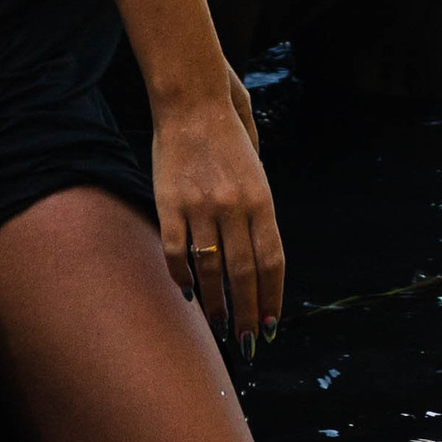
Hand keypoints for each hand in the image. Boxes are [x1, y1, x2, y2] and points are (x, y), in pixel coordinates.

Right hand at [153, 88, 284, 353]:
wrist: (192, 100)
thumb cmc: (228, 135)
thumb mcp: (257, 171)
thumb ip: (260, 212)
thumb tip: (260, 259)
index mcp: (262, 200)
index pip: (272, 262)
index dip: (272, 298)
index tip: (272, 325)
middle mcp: (234, 207)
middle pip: (243, 275)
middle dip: (248, 314)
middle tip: (248, 342)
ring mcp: (200, 207)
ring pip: (210, 271)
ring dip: (215, 305)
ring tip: (219, 326)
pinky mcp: (170, 203)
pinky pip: (175, 251)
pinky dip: (181, 276)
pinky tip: (187, 292)